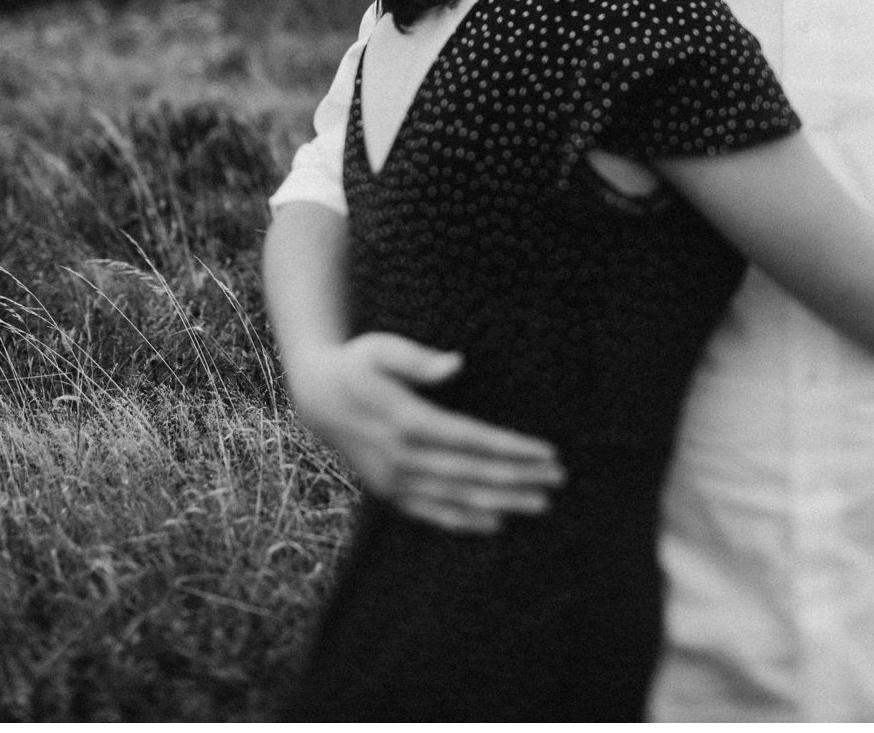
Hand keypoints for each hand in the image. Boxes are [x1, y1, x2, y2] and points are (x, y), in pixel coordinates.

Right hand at [283, 332, 564, 533]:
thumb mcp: (381, 348)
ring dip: (502, 502)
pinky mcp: (387, 492)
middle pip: (472, 474)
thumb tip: (457, 363)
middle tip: (558, 480)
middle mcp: (401, 457)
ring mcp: (393, 480)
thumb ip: (417, 359)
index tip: (547, 452)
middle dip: (519, 478)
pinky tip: (496, 523)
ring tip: (541, 504)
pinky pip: (430, 513)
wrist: (315, 396)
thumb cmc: (357, 363)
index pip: (471, 440)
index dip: (512, 449)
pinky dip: (464, 521)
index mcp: (405, 420)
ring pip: (456, 498)